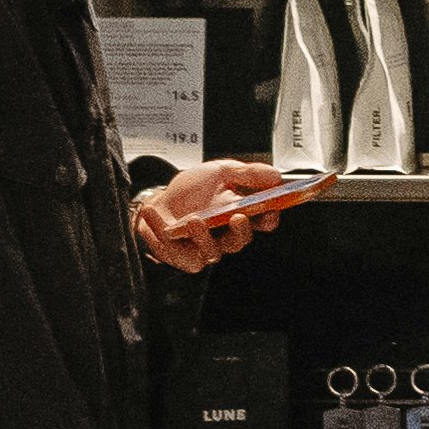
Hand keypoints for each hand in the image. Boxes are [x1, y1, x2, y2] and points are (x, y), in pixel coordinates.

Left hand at [136, 155, 314, 270]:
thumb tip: (275, 176)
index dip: (269, 217)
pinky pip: (177, 252)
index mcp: (241, 214)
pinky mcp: (184, 258)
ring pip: (212, 252)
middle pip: (241, 240)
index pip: (264, 222)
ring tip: (195, 219)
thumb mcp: (221, 171)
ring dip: (204, 237)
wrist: (163, 200)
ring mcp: (206, 248)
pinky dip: (162, 230)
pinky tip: (154, 212)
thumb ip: (248, 173)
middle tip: (238, 216)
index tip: (269, 207)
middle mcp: (226, 235)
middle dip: (241, 231)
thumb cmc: (194, 190)